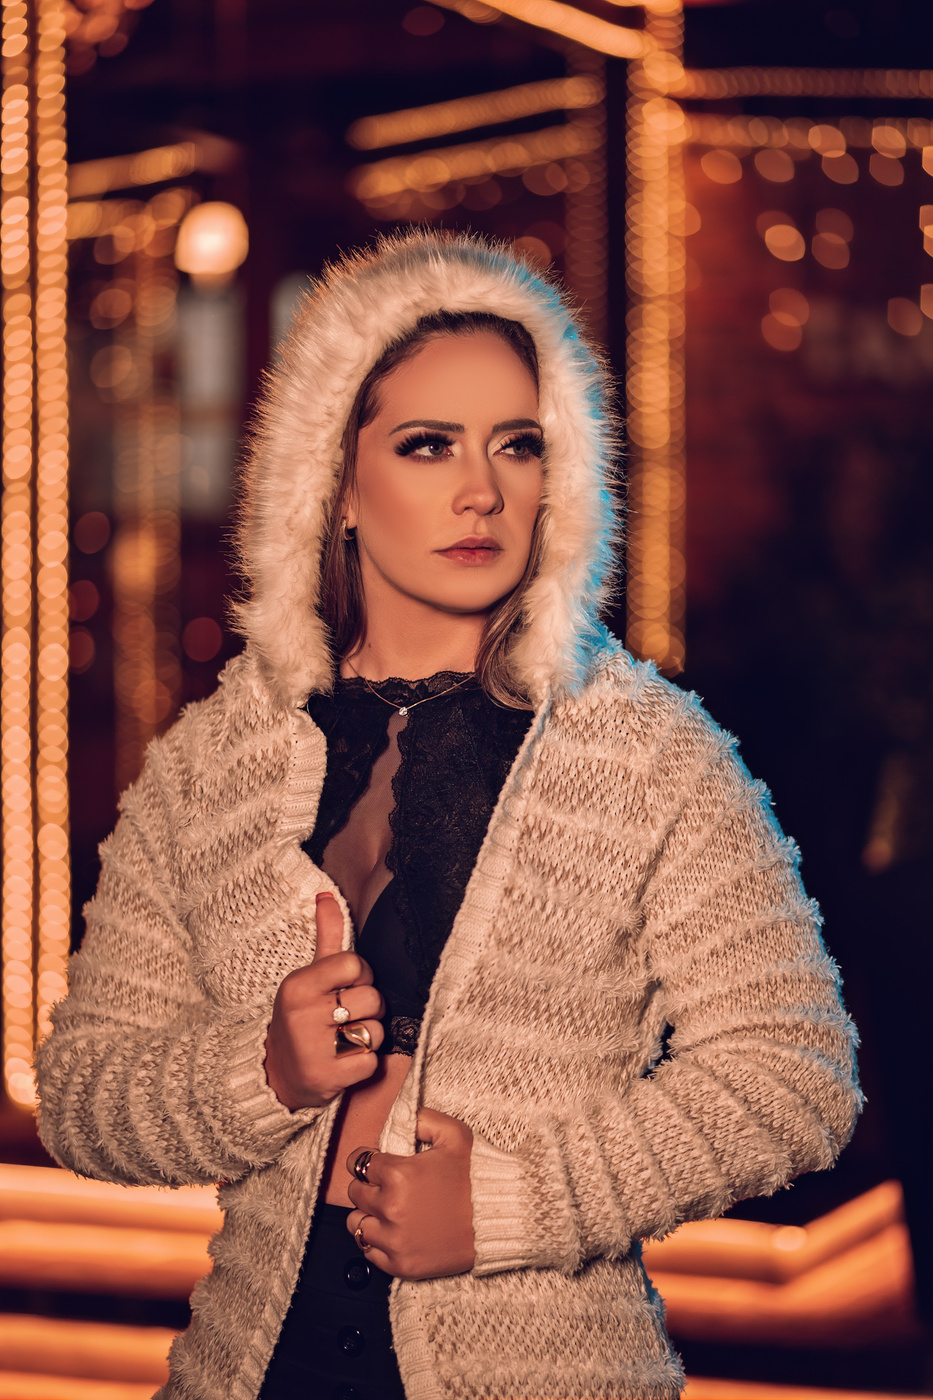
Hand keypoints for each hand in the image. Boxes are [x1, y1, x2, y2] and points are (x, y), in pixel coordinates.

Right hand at [264, 892, 383, 1109]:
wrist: (277, 1075)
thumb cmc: (302, 1018)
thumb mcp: (310, 976)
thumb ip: (327, 936)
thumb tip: (327, 894)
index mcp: (299, 985)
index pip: (356, 964)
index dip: (362, 976)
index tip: (349, 988)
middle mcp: (302, 1014)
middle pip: (372, 998)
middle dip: (370, 1009)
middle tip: (348, 1018)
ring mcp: (313, 1049)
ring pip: (375, 1031)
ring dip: (369, 1038)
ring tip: (347, 1040)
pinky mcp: (325, 1079)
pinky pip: (371, 1063)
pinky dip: (365, 1065)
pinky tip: (345, 1063)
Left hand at [345, 1107, 474, 1279]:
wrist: (498, 1221)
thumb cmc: (476, 1178)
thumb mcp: (455, 1135)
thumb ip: (423, 1118)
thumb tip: (403, 1116)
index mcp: (398, 1174)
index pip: (359, 1163)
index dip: (369, 1160)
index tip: (378, 1165)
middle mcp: (390, 1208)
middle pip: (355, 1193)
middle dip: (367, 1186)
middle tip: (386, 1186)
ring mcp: (394, 1239)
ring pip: (355, 1223)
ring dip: (367, 1214)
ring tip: (387, 1210)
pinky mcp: (400, 1264)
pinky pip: (368, 1251)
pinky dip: (377, 1241)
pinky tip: (394, 1230)